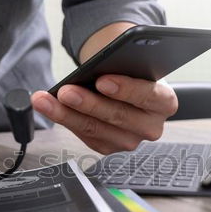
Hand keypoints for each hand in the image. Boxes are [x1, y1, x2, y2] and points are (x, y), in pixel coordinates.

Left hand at [31, 75, 177, 153]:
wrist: (128, 87)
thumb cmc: (132, 73)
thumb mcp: (135, 64)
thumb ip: (123, 64)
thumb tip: (96, 67)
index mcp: (165, 102)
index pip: (149, 96)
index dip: (126, 89)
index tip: (102, 80)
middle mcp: (151, 126)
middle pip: (118, 116)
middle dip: (88, 103)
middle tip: (65, 91)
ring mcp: (130, 140)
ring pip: (95, 129)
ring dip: (66, 114)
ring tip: (45, 100)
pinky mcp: (109, 147)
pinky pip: (84, 135)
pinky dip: (64, 119)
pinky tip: (48, 107)